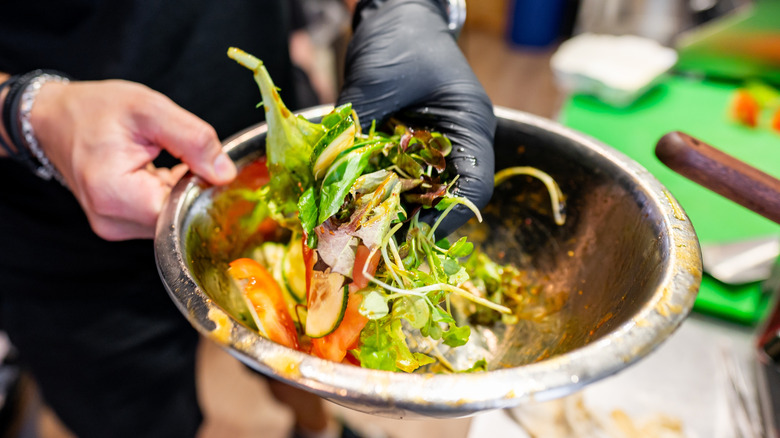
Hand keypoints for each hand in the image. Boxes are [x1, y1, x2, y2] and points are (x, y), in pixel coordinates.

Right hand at [30, 80, 235, 240]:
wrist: (55, 118)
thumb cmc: (95, 109)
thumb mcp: (150, 109)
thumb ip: (193, 139)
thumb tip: (225, 173)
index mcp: (114, 192)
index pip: (179, 212)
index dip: (202, 192)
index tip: (207, 169)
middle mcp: (112, 219)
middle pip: (177, 219)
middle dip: (194, 192)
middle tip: (192, 160)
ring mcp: (114, 225)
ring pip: (171, 220)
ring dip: (182, 194)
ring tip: (172, 163)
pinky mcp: (119, 223)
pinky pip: (159, 216)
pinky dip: (169, 196)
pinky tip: (165, 174)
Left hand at [338, 0, 495, 237]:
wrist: (396, 12)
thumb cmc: (402, 37)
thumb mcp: (378, 80)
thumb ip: (357, 125)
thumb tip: (326, 171)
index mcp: (470, 125)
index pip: (474, 186)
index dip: (449, 217)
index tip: (416, 236)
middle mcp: (456, 140)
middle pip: (444, 196)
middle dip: (413, 222)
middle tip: (380, 242)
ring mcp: (433, 143)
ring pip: (419, 191)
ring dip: (392, 210)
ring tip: (364, 231)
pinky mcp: (408, 141)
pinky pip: (396, 176)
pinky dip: (377, 191)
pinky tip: (353, 205)